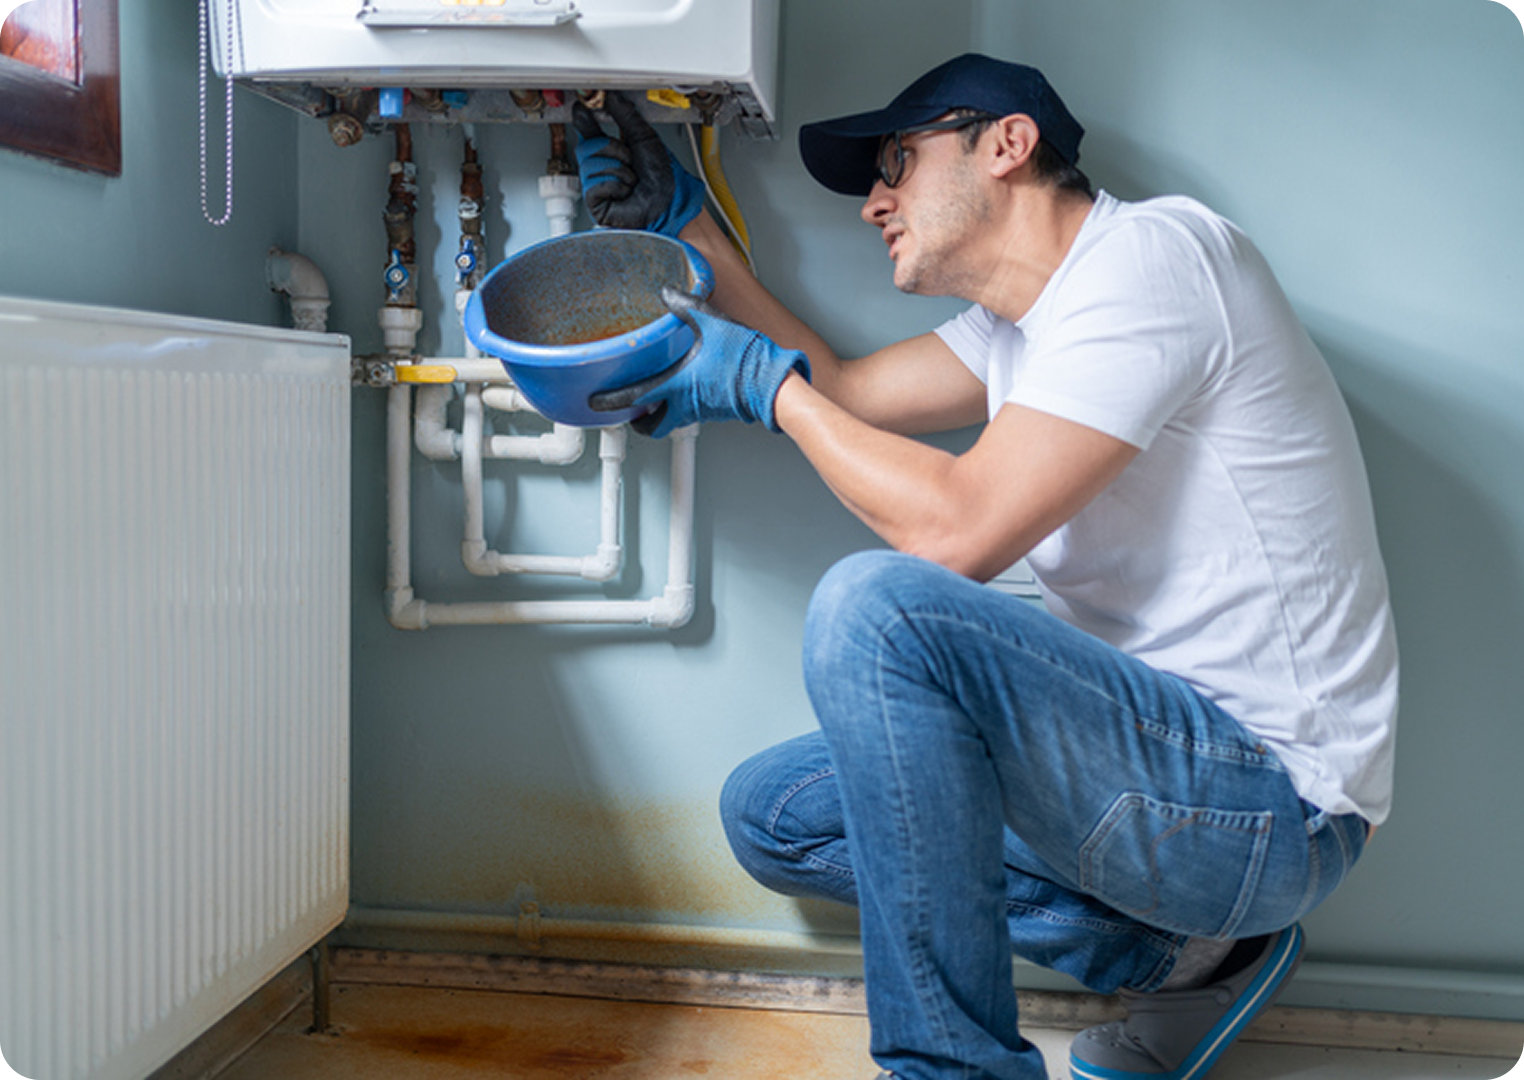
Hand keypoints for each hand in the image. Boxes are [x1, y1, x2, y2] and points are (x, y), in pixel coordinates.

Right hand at [572, 92, 705, 236]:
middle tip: (630, 159)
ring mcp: (596, 184)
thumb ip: (625, 116)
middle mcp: (601, 166)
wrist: (669, 202)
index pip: (589, 132)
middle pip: (586, 146)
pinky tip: (625, 192)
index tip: (581, 106)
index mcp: (612, 151)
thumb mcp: (645, 138)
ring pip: (591, 164)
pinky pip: (594, 184)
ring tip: (632, 180)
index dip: (583, 119)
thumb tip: (611, 96)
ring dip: (618, 169)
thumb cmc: (662, 176)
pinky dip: (614, 185)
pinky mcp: (595, 202)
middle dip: (612, 149)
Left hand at [594, 289, 810, 437]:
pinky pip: (691, 411)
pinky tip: (686, 388)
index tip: (596, 403)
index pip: (634, 399)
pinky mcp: (716, 409)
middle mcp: (685, 403)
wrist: (773, 382)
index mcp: (677, 384)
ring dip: (659, 414)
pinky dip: (681, 405)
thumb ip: (685, 307)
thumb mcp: (711, 323)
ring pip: (671, 420)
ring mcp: (701, 409)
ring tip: (653, 400)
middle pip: (651, 426)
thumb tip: (667, 293)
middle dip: (636, 422)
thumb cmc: (745, 359)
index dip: (612, 402)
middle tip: (626, 413)